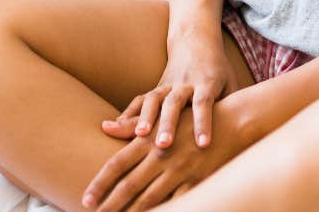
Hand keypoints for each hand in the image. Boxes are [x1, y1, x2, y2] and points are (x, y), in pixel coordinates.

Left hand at [83, 103, 243, 211]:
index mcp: (151, 139)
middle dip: (110, 204)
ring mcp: (180, 169)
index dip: (101, 182)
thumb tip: (105, 126)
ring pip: (151, 197)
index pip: (119, 163)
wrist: (233, 119)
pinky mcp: (197, 179)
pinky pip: (178, 202)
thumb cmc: (193, 117)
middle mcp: (163, 155)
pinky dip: (168, 211)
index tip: (86, 199)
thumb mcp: (163, 117)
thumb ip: (132, 125)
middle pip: (130, 184)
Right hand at [101, 31, 237, 150]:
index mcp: (207, 82)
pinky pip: (139, 100)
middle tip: (163, 146)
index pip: (205, 103)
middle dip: (169, 124)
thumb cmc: (218, 68)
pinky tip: (113, 129)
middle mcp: (185, 83)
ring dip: (145, 118)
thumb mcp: (231, 82)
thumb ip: (232, 105)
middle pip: (176, 103)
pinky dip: (127, 113)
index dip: (204, 123)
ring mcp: (168, 84)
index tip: (203, 144)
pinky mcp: (155, 87)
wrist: (196, 38)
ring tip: (139, 136)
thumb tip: (240, 135)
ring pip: (154, 100)